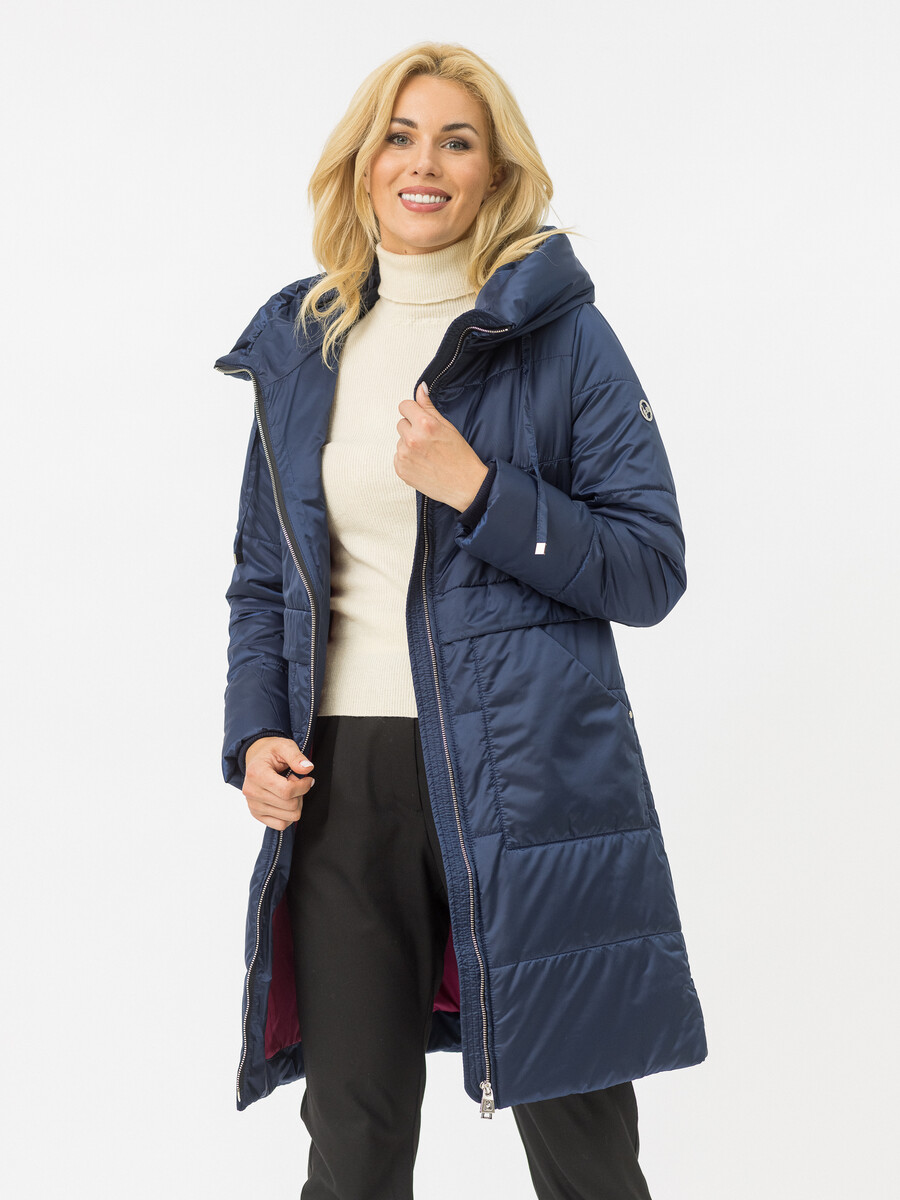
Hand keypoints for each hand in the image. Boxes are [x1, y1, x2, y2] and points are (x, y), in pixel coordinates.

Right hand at [242, 737, 314, 830]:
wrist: (256, 758)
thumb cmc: (271, 752)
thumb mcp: (285, 746)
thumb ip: (296, 757)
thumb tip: (307, 768)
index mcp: (256, 774)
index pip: (287, 791)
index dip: (303, 786)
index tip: (307, 779)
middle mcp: (251, 792)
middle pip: (290, 806)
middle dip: (300, 794)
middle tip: (295, 782)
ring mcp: (253, 805)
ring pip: (288, 817)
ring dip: (295, 804)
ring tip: (289, 790)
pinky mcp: (256, 814)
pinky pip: (281, 825)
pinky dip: (289, 815)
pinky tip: (286, 801)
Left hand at [395, 382, 488, 510]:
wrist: (465, 485)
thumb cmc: (461, 456)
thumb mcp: (448, 426)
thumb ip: (428, 406)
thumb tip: (420, 389)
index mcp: (425, 424)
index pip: (404, 406)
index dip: (413, 411)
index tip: (419, 417)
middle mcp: (412, 439)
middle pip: (401, 423)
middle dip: (412, 428)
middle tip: (429, 440)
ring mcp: (404, 456)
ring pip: (400, 441)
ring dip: (410, 444)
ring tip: (428, 454)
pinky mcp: (401, 470)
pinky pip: (398, 457)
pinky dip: (408, 459)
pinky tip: (423, 464)